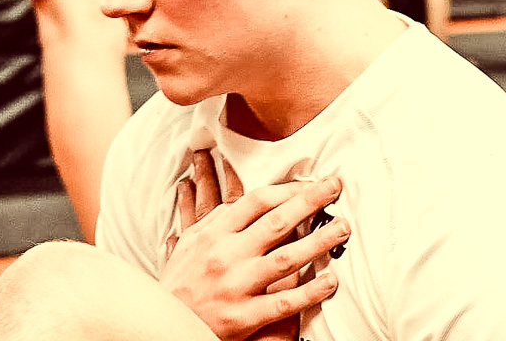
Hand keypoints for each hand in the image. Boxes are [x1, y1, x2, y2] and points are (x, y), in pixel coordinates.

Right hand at [162, 149, 348, 340]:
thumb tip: (250, 197)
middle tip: (335, 188)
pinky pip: (284, 302)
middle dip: (310, 202)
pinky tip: (331, 281)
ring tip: (342, 228)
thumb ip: (220, 218)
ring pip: (286, 259)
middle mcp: (226, 255)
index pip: (256, 201)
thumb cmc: (182, 279)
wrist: (164, 321)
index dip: (288, 189)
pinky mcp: (244, 316)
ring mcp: (236, 286)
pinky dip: (310, 292)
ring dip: (318, 242)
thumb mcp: (193, 240)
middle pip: (276, 222)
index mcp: (214, 233)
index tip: (311, 183)